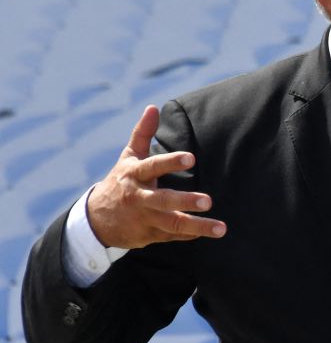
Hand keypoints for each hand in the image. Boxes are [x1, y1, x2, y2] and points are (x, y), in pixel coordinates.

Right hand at [86, 105, 226, 248]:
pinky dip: (190, 234)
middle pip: (163, 200)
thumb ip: (143, 133)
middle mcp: (139, 198)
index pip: (153, 167)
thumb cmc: (120, 181)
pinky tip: (208, 232)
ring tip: (221, 228)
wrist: (96, 219)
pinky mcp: (149, 235)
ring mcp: (144, 218)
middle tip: (208, 201)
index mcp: (134, 175)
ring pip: (173, 224)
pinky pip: (173, 235)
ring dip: (198, 226)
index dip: (171, 162)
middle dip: (185, 201)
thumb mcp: (129, 157)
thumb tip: (153, 107)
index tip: (191, 158)